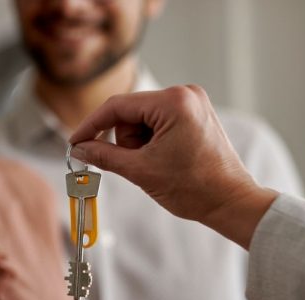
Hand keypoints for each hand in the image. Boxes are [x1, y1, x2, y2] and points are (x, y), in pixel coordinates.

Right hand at [69, 86, 277, 249]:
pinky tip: (162, 160)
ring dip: (138, 144)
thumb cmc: (194, 188)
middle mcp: (184, 94)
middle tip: (138, 165)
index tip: (75, 143)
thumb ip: (104, 156)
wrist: (229, 201)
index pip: (117, 107)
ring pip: (141, 120)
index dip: (91, 126)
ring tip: (156, 165)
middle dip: (125, 142)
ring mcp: (191, 103)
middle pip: (130, 113)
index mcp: (173, 102)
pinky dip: (150, 142)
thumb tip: (79, 149)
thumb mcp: (140, 171)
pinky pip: (156, 123)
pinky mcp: (194, 114)